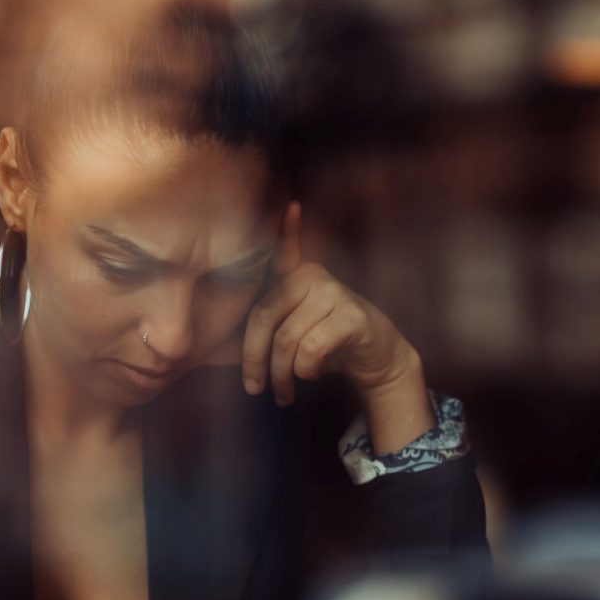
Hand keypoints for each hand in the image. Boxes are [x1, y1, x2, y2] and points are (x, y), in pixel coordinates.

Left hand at [241, 202, 434, 451]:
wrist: (374, 362)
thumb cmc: (325, 347)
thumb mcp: (291, 331)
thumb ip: (266, 325)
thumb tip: (225, 340)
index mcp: (296, 276)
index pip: (282, 251)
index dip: (285, 230)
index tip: (290, 206)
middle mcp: (314, 276)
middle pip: (264, 316)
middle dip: (254, 360)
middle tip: (254, 388)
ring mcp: (334, 293)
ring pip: (287, 339)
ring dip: (281, 375)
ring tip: (283, 393)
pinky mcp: (352, 316)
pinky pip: (312, 347)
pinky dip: (305, 370)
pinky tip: (311, 374)